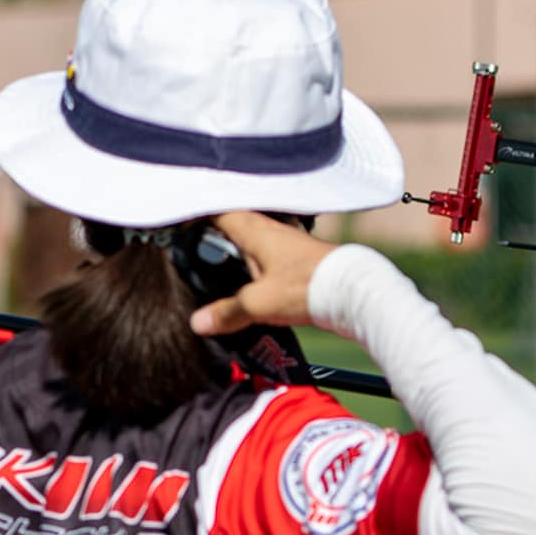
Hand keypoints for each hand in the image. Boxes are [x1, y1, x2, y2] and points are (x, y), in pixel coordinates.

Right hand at [189, 212, 336, 336]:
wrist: (355, 291)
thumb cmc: (307, 286)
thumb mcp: (258, 303)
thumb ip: (226, 312)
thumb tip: (198, 322)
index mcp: (254, 229)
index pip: (218, 212)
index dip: (198, 217)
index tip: (179, 227)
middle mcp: (271, 230)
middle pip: (235, 226)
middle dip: (216, 237)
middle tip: (195, 252)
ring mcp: (289, 243)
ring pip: (255, 242)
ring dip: (239, 253)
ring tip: (220, 270)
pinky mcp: (303, 260)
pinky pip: (272, 257)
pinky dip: (259, 266)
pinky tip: (254, 283)